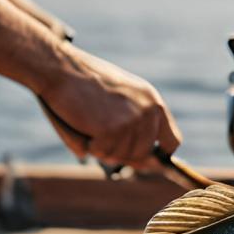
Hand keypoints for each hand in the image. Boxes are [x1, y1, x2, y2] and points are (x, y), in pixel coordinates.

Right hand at [38, 45, 182, 171]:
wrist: (61, 67)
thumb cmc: (84, 83)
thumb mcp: (119, 97)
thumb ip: (133, 127)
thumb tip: (145, 166)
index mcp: (153, 101)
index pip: (172, 140)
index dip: (158, 155)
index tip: (147, 162)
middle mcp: (148, 111)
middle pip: (143, 154)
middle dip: (121, 154)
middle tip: (100, 138)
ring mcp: (132, 120)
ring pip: (121, 156)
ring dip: (103, 149)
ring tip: (89, 124)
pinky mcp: (113, 129)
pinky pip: (102, 153)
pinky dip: (90, 145)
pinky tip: (83, 124)